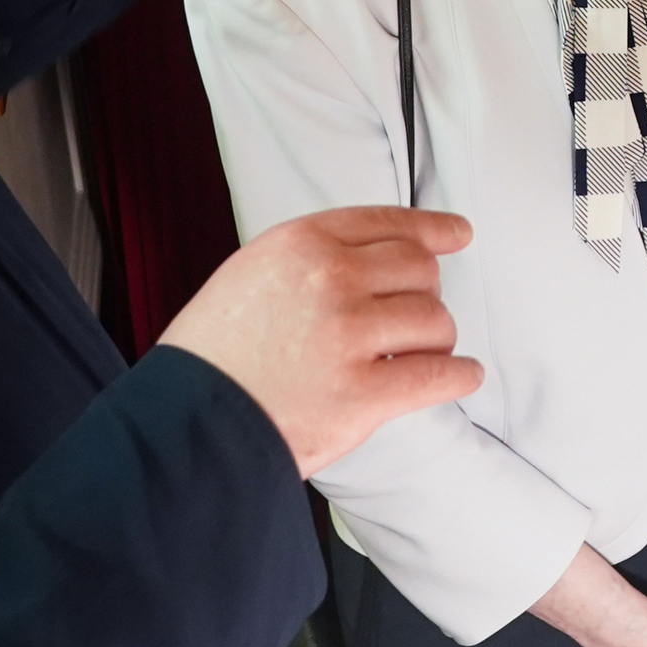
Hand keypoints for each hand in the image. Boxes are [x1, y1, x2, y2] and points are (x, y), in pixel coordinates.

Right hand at [158, 205, 480, 475]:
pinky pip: (438, 375)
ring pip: (434, 320)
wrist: (186, 424)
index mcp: (301, 243)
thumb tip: (378, 256)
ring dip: (435, 340)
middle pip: (421, 270)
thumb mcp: (252, 274)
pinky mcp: (363, 393)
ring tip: (418, 355)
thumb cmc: (214, 356)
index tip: (457, 235)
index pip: (387, 223)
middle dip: (425, 294)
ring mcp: (348, 336)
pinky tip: (461, 375)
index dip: (432, 229)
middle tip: (414, 318)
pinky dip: (458, 375)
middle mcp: (329, 280)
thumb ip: (312, 258)